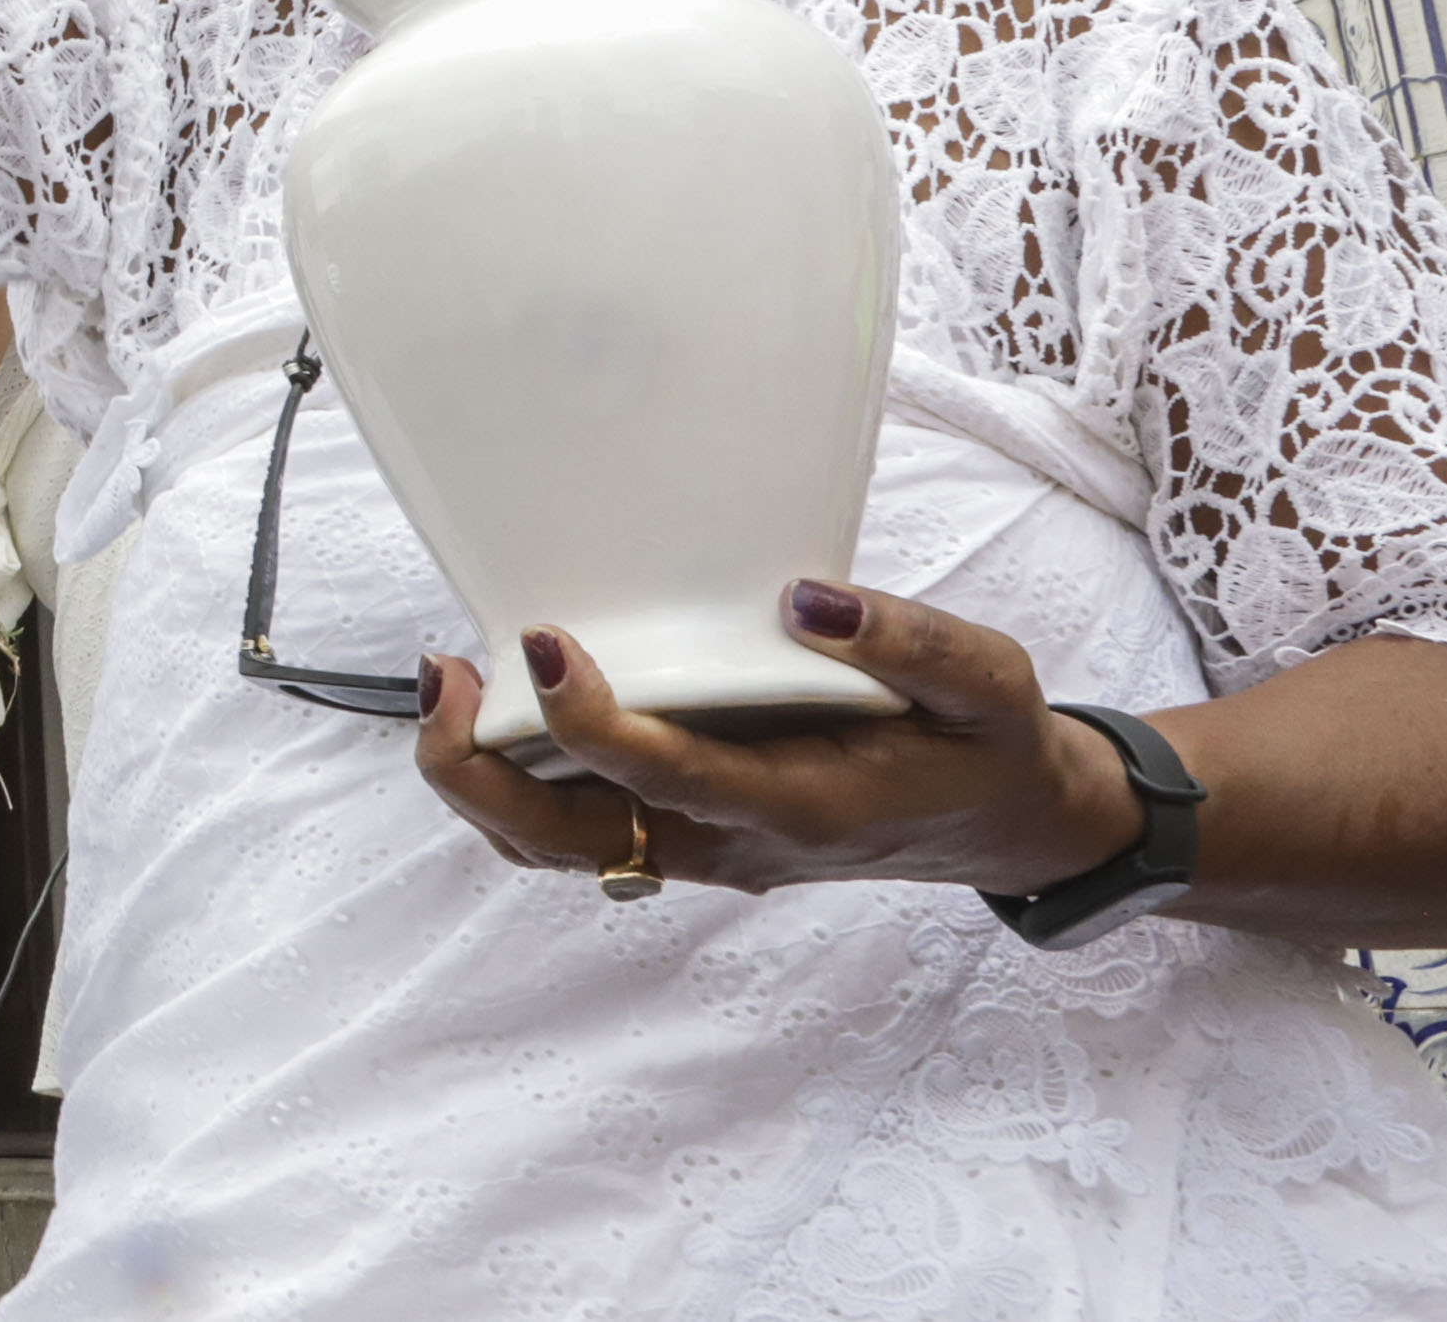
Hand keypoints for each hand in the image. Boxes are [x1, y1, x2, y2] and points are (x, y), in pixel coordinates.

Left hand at [413, 580, 1146, 899]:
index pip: (667, 780)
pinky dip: (519, 783)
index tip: (545, 644)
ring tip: (446, 682)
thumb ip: (905, 642)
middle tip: (444, 674)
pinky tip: (501, 706)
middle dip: (480, 772)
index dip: (591, 721)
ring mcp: (705, 848)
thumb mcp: (988, 682)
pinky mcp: (692, 835)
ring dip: (483, 780)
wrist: (1002, 822)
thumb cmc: (984, 744)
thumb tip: (804, 599)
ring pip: (560, 848)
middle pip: (570, 842)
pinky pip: (582, 833)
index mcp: (800, 803)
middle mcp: (735, 842)